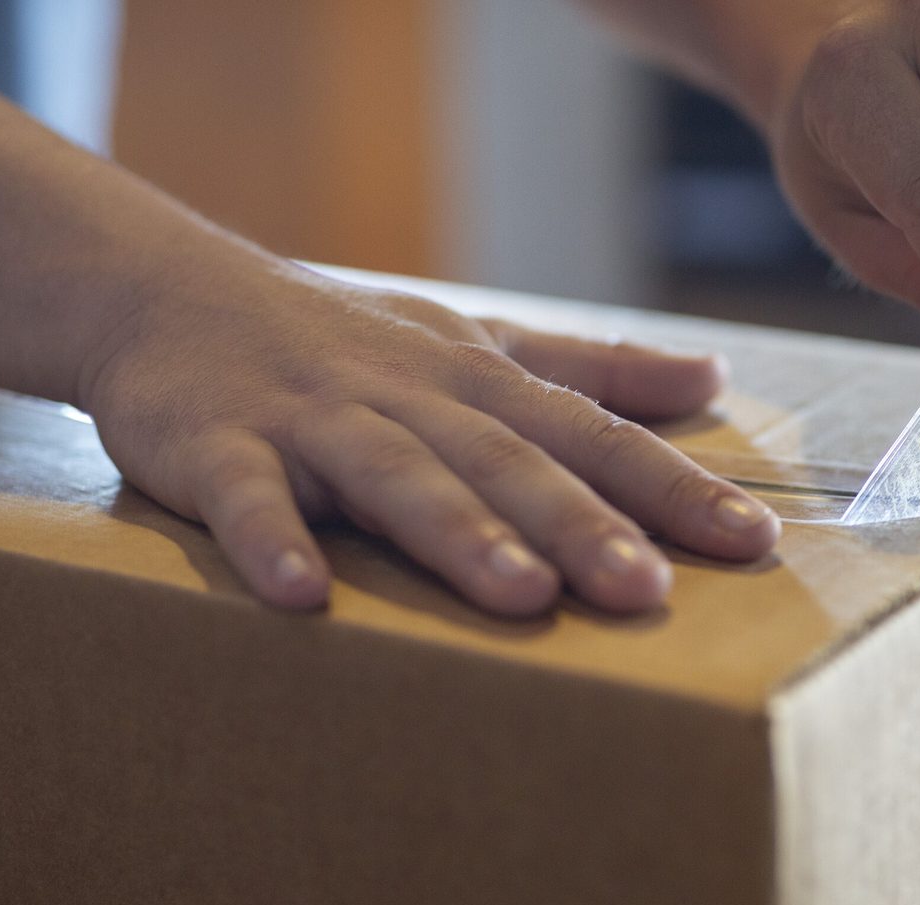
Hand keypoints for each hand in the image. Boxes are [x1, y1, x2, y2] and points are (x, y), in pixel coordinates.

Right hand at [79, 261, 779, 615]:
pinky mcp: (216, 445)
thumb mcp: (474, 344)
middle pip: (504, 462)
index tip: (753, 542)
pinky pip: (243, 497)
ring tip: (520, 595)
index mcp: (477, 382)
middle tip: (644, 589)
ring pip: (394, 476)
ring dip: (456, 531)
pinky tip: (300, 598)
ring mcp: (311, 419)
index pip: (590, 435)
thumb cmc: (342, 339)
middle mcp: (408, 397)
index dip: (671, 487)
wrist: (166, 291)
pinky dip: (268, 539)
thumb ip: (590, 370)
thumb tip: (712, 379)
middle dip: (577, 523)